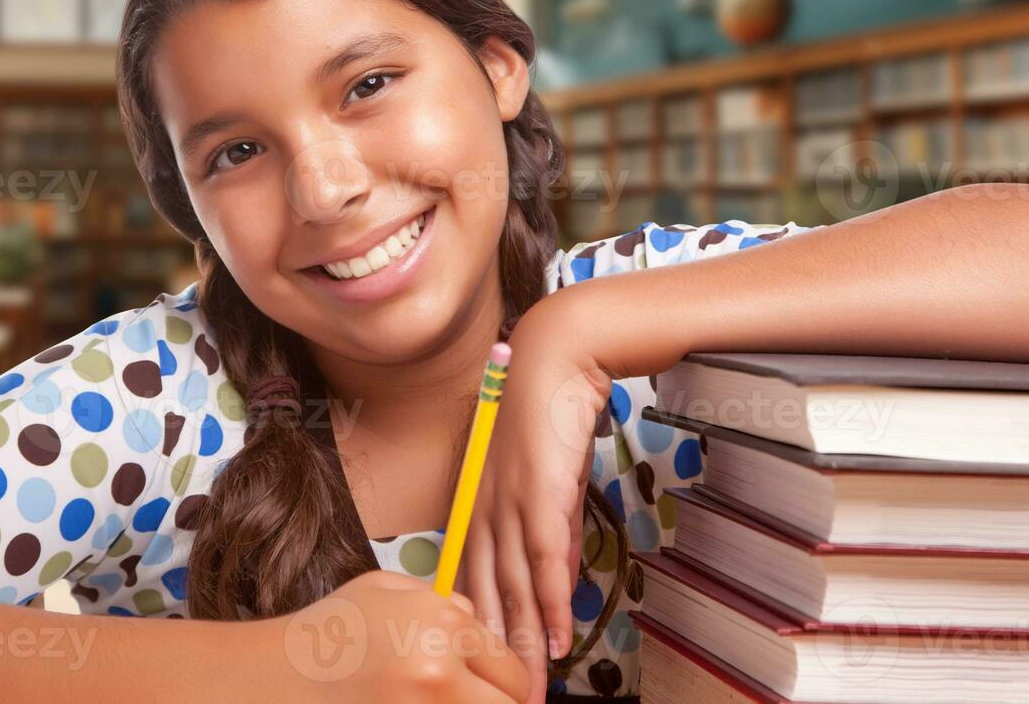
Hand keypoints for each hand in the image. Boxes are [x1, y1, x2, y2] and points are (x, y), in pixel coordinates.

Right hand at [262, 570, 529, 702]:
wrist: (282, 675)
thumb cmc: (332, 630)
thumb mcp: (386, 588)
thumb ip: (442, 601)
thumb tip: (475, 621)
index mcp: (442, 625)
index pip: (512, 670)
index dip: (507, 682)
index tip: (498, 689)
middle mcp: (440, 672)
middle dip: (500, 702)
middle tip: (478, 696)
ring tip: (438, 694)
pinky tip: (411, 702)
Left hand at [459, 303, 611, 700]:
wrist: (557, 358)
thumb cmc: (550, 411)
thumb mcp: (550, 482)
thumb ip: (551, 531)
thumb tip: (558, 578)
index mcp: (478, 501)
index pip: (471, 575)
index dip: (477, 624)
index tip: (482, 662)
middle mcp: (484, 506)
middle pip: (485, 594)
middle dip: (493, 650)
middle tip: (503, 691)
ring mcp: (509, 502)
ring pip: (511, 589)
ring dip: (522, 642)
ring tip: (529, 684)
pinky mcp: (539, 496)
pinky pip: (543, 563)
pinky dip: (551, 606)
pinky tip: (556, 640)